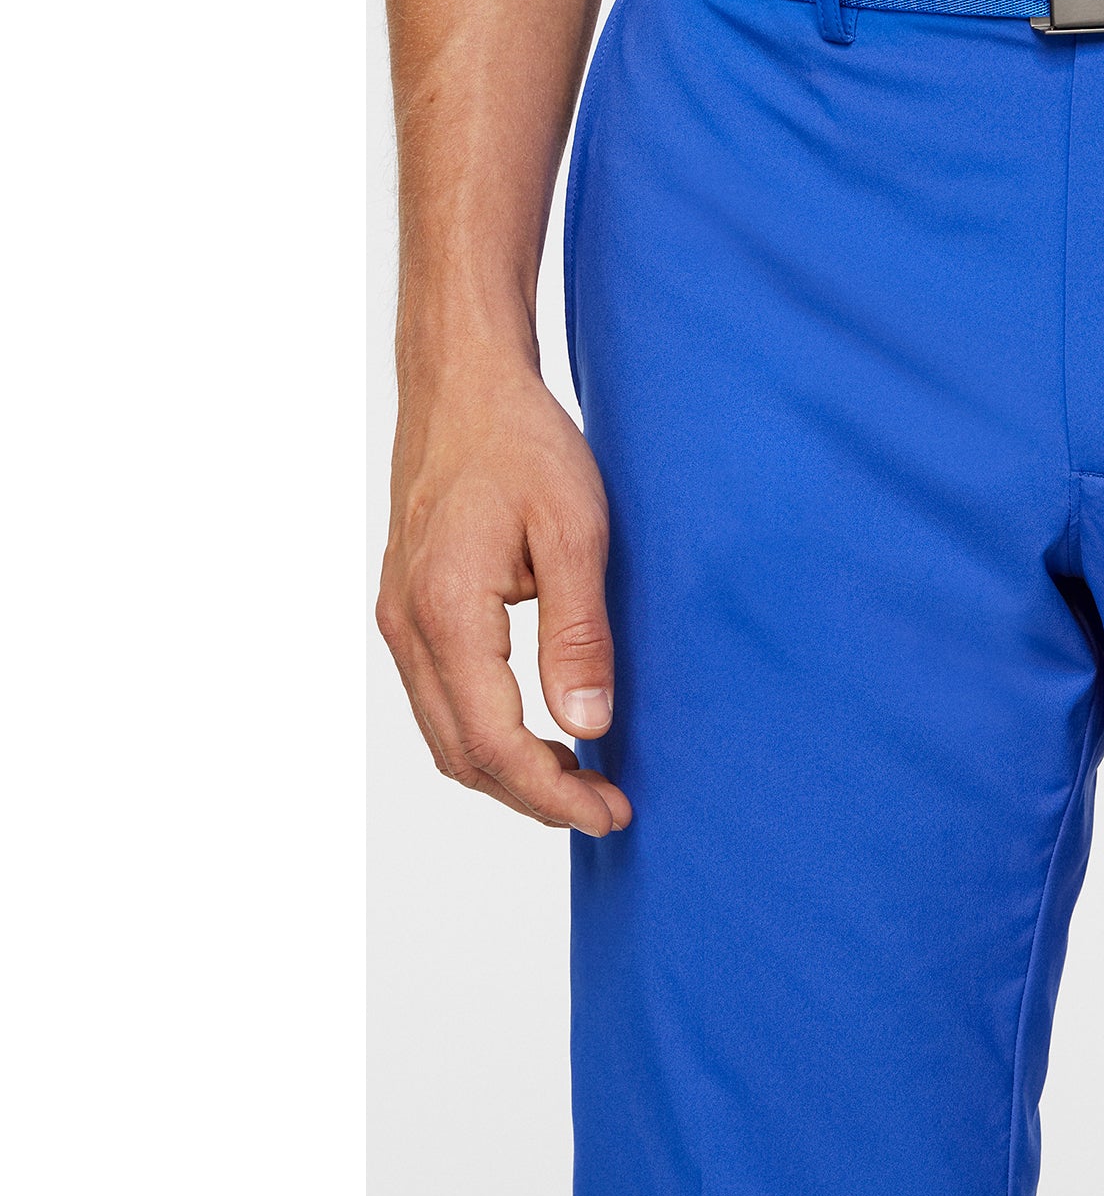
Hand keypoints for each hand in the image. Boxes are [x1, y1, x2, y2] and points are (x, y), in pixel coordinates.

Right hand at [377, 358, 631, 836]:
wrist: (461, 384)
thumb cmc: (522, 444)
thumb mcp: (575, 532)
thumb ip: (578, 634)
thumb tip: (589, 726)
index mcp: (446, 612)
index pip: (494, 742)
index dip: (553, 793)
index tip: (612, 811)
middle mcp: (408, 625)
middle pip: (461, 755)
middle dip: (534, 797)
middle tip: (607, 808)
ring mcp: (400, 620)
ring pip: (445, 736)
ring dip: (509, 772)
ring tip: (582, 781)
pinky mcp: (408, 611)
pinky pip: (439, 701)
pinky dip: (488, 737)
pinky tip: (542, 735)